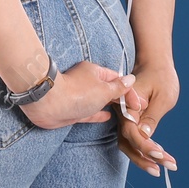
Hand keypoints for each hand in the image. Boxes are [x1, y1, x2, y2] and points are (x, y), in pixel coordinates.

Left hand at [18, 60, 134, 129]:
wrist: (49, 104)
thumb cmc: (77, 93)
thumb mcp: (104, 90)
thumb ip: (118, 87)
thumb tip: (131, 78)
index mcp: (95, 72)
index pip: (117, 79)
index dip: (129, 90)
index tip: (139, 103)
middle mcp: (88, 82)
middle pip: (109, 89)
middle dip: (122, 98)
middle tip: (136, 109)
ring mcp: (80, 96)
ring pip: (100, 101)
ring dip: (111, 105)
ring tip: (125, 113)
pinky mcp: (74, 110)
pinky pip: (90, 111)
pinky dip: (99, 114)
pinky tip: (108, 117)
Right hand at [116, 60, 179, 176]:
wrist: (155, 62)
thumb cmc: (161, 76)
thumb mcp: (163, 95)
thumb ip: (153, 116)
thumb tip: (145, 135)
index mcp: (127, 103)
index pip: (132, 132)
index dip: (145, 146)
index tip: (161, 154)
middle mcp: (122, 112)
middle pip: (128, 142)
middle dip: (146, 158)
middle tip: (168, 165)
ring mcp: (124, 117)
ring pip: (129, 143)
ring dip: (145, 157)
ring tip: (166, 165)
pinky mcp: (130, 119)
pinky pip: (133, 138)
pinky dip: (144, 149)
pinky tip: (159, 155)